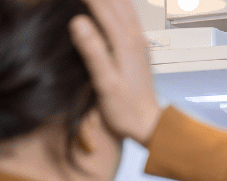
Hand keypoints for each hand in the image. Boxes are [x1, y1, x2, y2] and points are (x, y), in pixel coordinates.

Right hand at [69, 0, 161, 145]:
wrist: (148, 124)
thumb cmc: (124, 109)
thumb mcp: (105, 83)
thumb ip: (92, 51)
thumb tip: (77, 21)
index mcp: (124, 43)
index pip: (101, 6)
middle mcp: (135, 36)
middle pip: (116, 1)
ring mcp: (140, 40)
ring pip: (125, 5)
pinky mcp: (140, 46)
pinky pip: (129, 14)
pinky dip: (117, 4)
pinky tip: (111, 4)